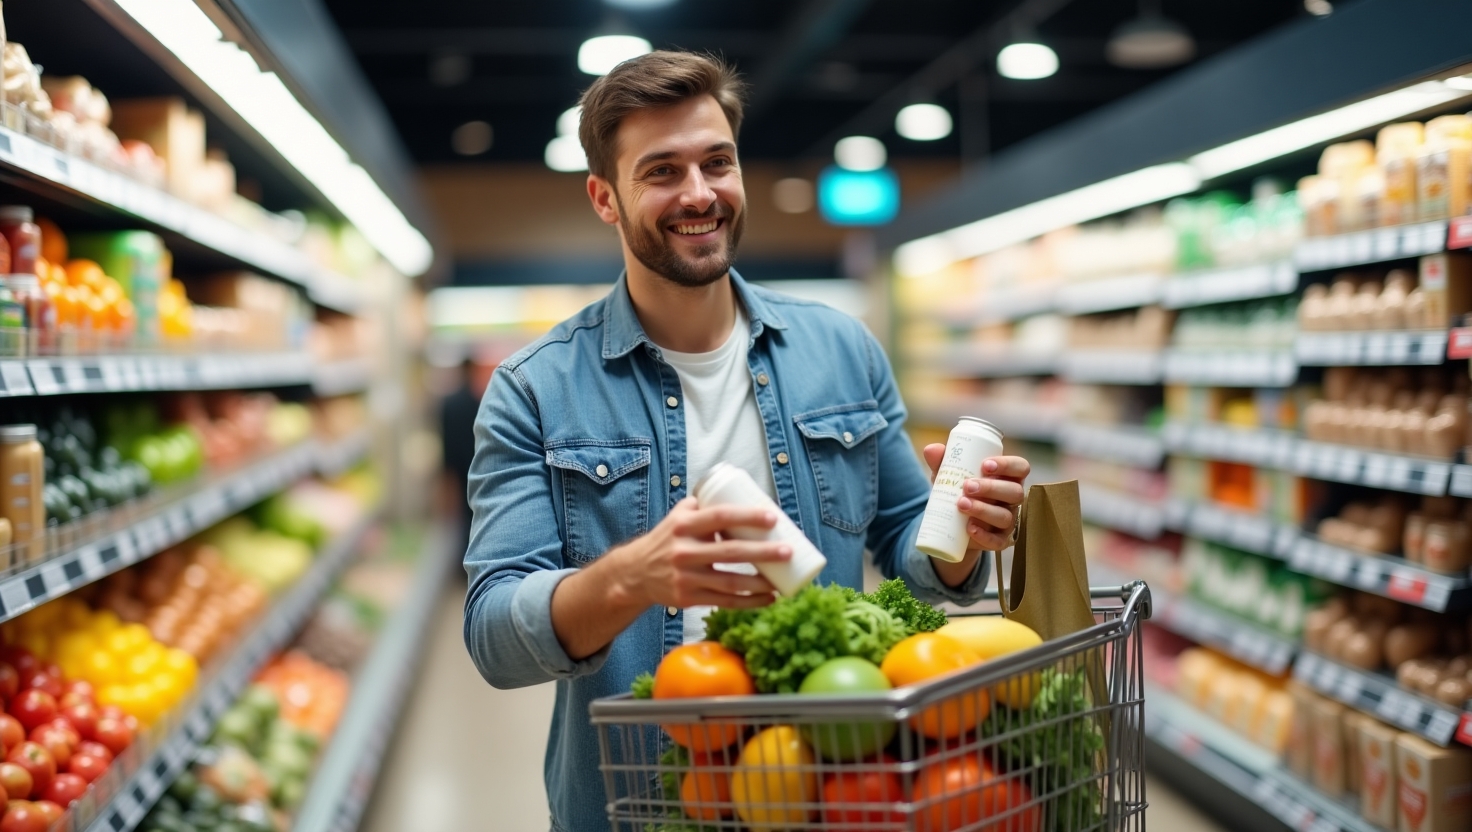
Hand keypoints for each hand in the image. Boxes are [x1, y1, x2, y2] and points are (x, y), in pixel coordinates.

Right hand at [608, 497, 788, 609]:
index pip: (720, 517)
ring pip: (730, 582)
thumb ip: (703, 505)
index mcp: (683, 525)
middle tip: (787, 550)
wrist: (636, 573)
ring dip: (759, 583)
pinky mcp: (688, 599)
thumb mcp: (677, 517)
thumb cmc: (666, 540)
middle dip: (762, 552)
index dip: (748, 516)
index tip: (772, 518)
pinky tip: (768, 598)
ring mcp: (686, 577)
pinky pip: (724, 602)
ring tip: (781, 580)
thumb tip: (740, 495)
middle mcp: (683, 551)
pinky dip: (749, 602)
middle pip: (730, 552)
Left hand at [923, 445, 1030, 552]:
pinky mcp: (999, 540)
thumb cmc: (957, 491)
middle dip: (991, 488)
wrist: (951, 526)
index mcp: (1007, 477)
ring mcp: (1008, 521)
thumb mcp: (950, 475)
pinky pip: (998, 541)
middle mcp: (1012, 498)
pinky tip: (970, 528)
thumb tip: (931, 450)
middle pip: (1015, 492)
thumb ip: (942, 462)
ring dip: (984, 510)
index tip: (985, 465)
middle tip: (967, 486)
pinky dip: (984, 536)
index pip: (1020, 467)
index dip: (1007, 465)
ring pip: (1005, 516)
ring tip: (961, 505)